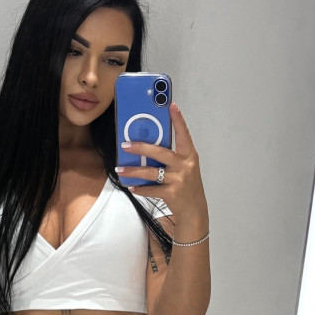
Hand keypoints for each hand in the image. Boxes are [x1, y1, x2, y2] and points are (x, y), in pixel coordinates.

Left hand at [115, 101, 208, 225]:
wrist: (194, 209)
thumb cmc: (186, 184)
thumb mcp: (184, 167)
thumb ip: (170, 156)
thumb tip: (146, 147)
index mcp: (189, 155)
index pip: (183, 134)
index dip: (178, 119)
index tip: (171, 105)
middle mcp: (184, 166)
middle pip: (160, 153)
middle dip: (141, 148)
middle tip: (125, 145)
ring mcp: (178, 180)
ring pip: (151, 173)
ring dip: (133, 171)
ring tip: (120, 170)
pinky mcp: (171, 194)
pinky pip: (151, 189)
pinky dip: (139, 189)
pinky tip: (131, 187)